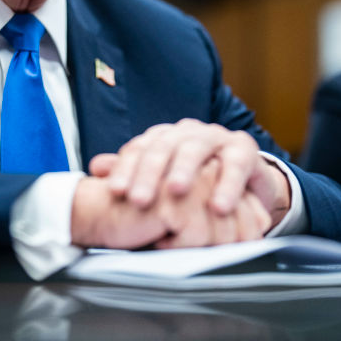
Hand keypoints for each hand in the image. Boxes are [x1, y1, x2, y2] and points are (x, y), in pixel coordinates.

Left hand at [88, 119, 290, 228]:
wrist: (244, 181)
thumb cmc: (197, 181)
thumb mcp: (164, 179)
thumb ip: (132, 172)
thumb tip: (96, 168)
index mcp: (163, 138)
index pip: (139, 149)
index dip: (125, 169)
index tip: (115, 193)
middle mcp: (187, 133)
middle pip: (163, 147)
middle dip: (149, 174)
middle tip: (139, 200)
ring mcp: (216, 137)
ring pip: (196, 149)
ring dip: (185, 171)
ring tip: (175, 192)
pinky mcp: (244, 149)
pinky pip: (235, 165)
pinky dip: (228, 185)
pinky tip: (219, 207)